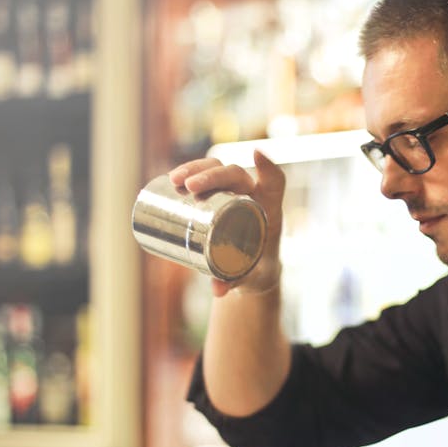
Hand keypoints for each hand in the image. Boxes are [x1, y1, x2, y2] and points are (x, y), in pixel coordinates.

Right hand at [168, 151, 285, 296]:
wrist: (252, 268)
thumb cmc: (257, 269)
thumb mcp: (250, 276)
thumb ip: (237, 281)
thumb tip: (217, 291)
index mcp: (269, 208)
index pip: (275, 181)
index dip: (268, 166)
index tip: (255, 155)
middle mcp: (251, 195)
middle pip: (234, 173)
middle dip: (211, 174)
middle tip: (189, 186)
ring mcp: (232, 193)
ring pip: (217, 170)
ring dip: (196, 169)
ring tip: (175, 181)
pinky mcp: (215, 197)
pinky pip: (204, 178)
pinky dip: (190, 175)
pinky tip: (172, 178)